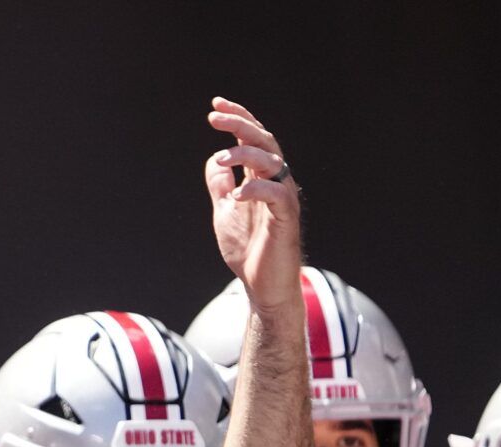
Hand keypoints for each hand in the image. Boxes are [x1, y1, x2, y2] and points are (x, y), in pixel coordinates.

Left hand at [205, 97, 301, 315]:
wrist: (262, 285)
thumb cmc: (249, 249)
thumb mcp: (225, 212)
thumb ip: (220, 186)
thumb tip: (214, 159)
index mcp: (261, 178)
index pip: (252, 139)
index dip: (237, 119)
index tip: (215, 105)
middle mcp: (275, 182)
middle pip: (264, 141)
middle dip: (240, 124)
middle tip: (215, 117)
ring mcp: (282, 199)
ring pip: (273, 162)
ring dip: (246, 154)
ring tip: (221, 157)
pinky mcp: (286, 219)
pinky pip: (277, 195)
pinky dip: (256, 190)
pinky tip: (237, 194)